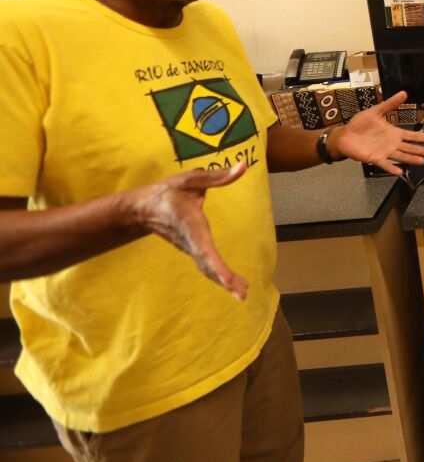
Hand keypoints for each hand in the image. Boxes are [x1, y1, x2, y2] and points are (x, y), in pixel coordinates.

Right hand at [126, 162, 250, 299]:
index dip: (216, 265)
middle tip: (242, 295)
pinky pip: (206, 265)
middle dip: (224, 280)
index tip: (228, 279)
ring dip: (224, 281)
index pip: (204, 248)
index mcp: (191, 224)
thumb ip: (218, 176)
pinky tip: (233, 284)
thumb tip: (243, 166)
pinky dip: (219, 276)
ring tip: (243, 293)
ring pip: (207, 268)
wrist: (143, 208)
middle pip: (207, 264)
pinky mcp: (191, 250)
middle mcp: (190, 241)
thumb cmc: (168, 192)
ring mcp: (189, 248)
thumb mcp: (192, 179)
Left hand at [331, 90, 423, 176]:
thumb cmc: (360, 124)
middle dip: (422, 150)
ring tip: (422, 161)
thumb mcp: (376, 111)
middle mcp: (392, 143)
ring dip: (411, 158)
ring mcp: (384, 151)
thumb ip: (390, 104)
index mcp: (393, 133)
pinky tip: (400, 171)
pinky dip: (392, 167)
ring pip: (401, 156)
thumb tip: (403, 93)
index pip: (412, 135)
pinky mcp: (375, 158)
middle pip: (410, 147)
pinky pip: (385, 164)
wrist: (345, 135)